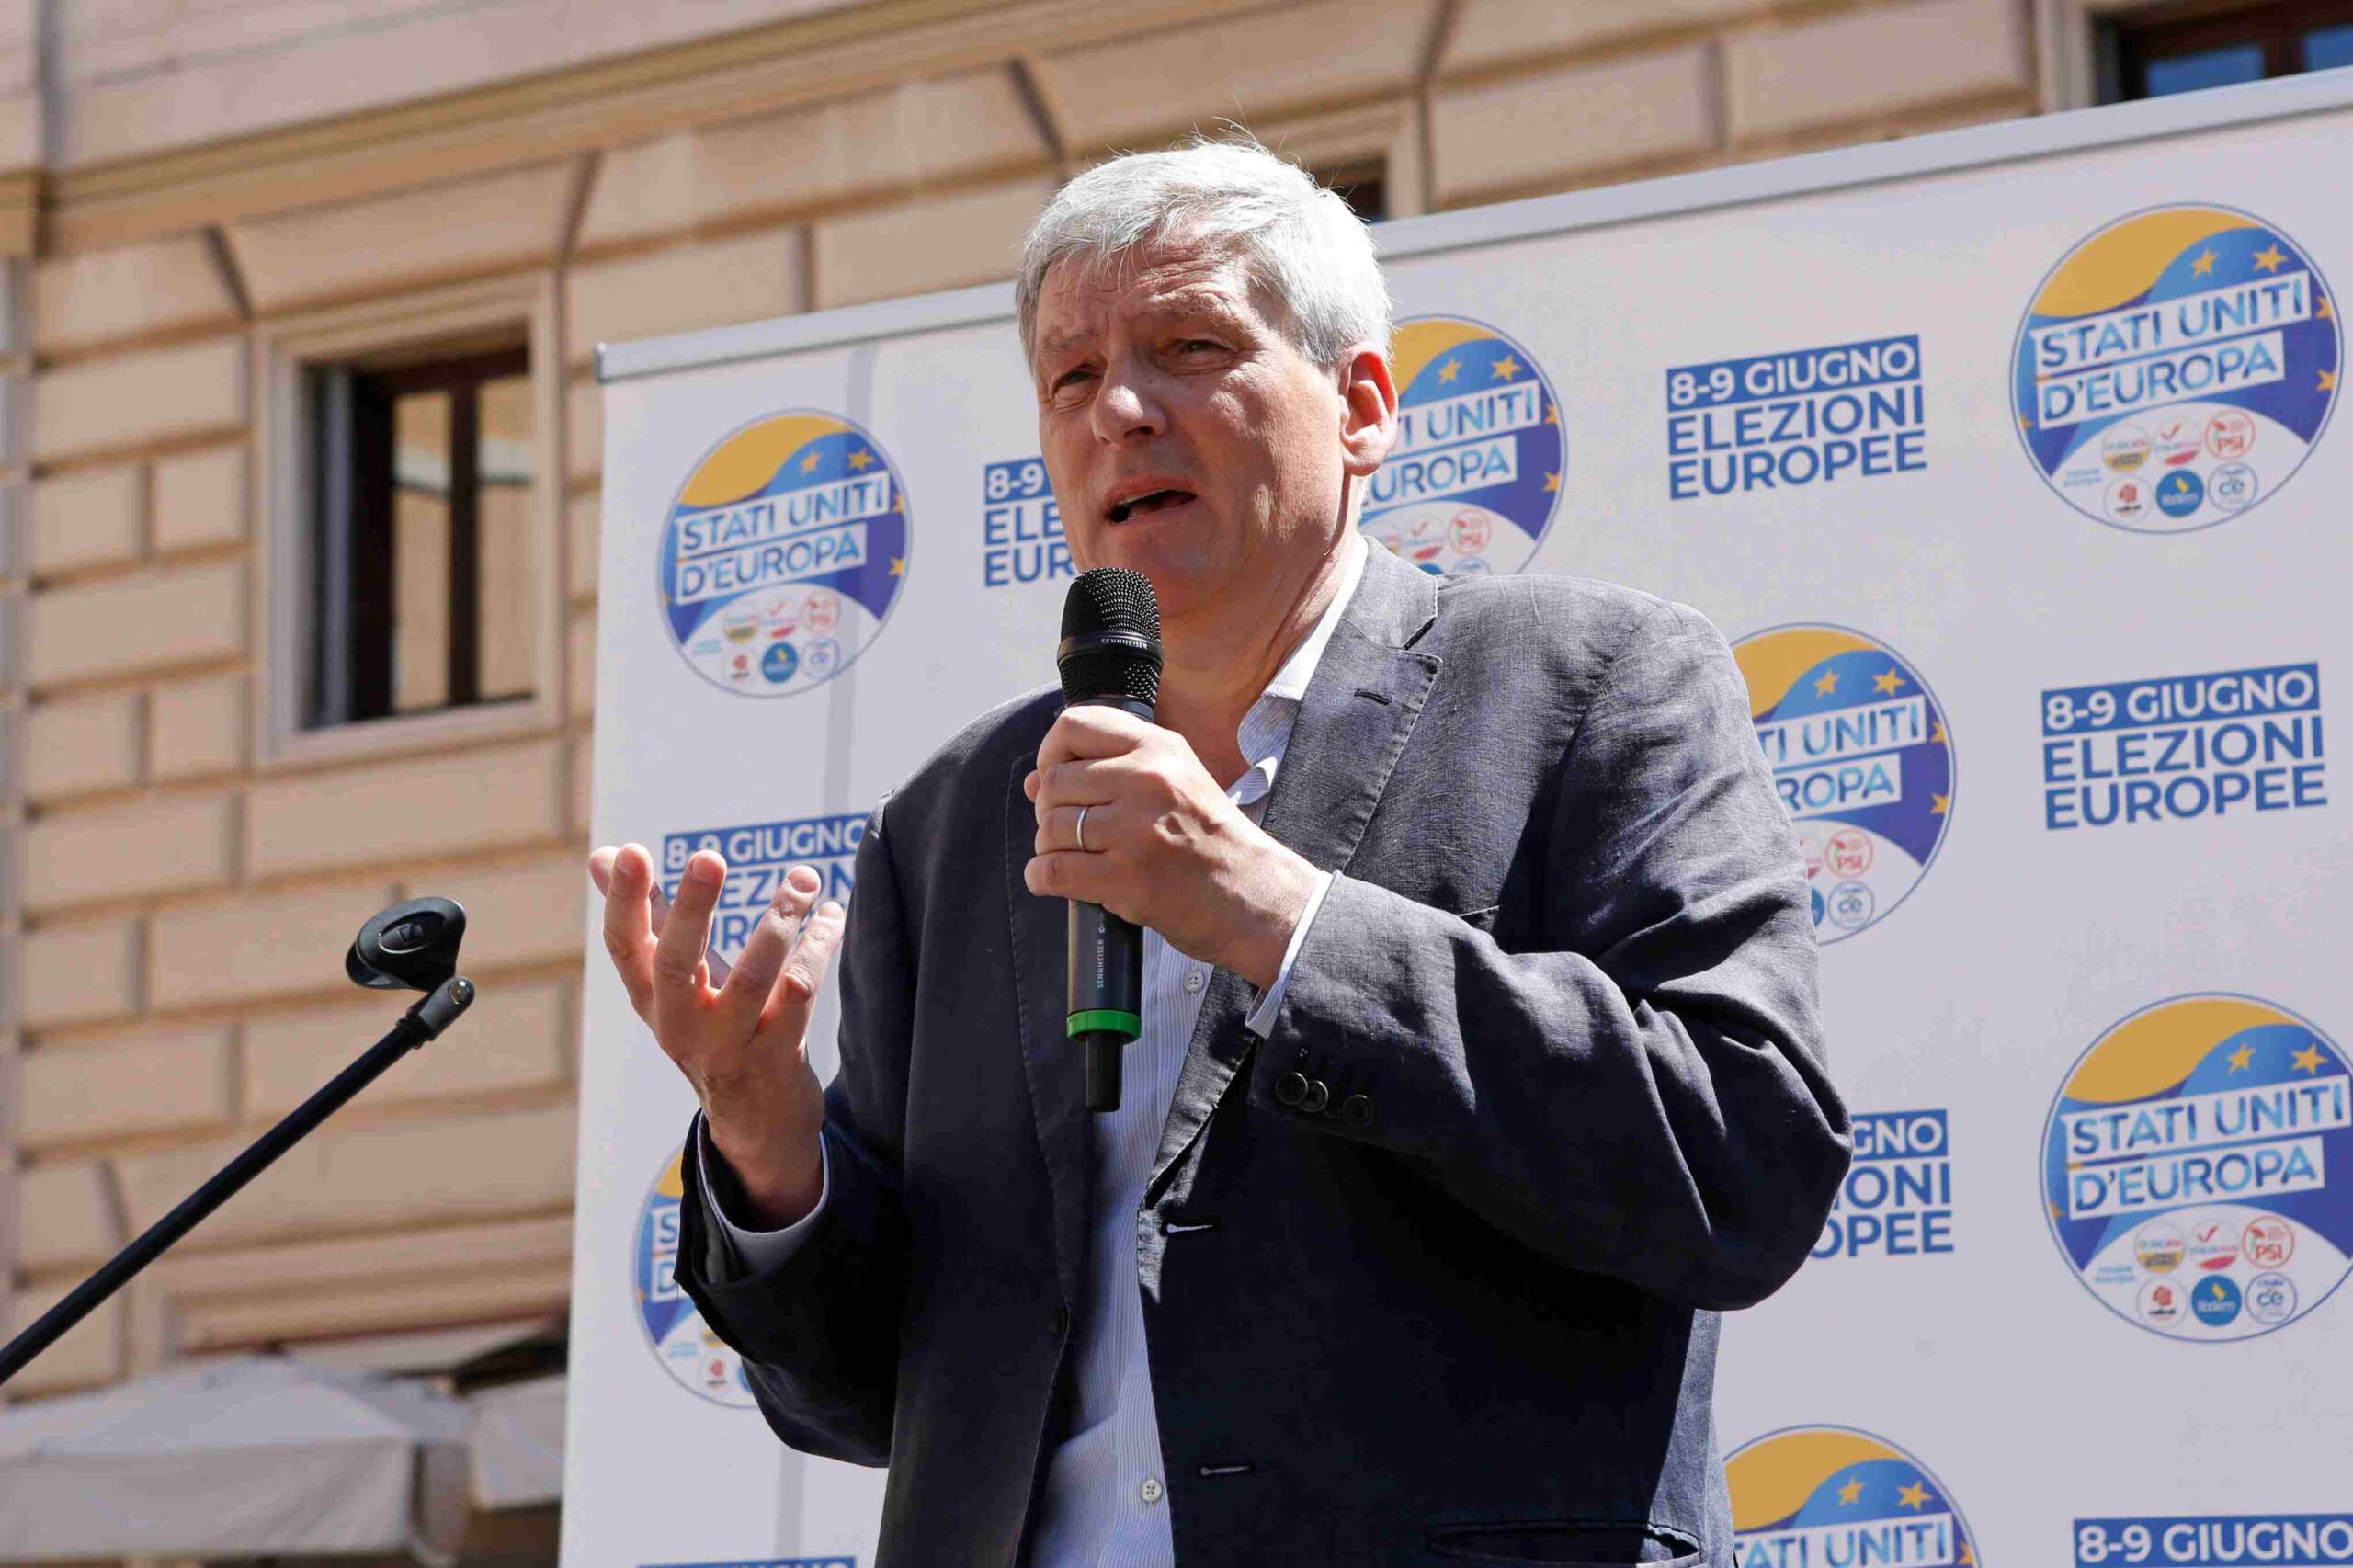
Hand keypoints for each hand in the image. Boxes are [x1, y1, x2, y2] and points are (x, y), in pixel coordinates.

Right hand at [590, 843, 843, 1226]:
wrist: (755, 1124)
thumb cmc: (710, 1029)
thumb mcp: (671, 984)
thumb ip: (646, 917)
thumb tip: (605, 853)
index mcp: (650, 998)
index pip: (624, 946)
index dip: (622, 901)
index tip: (630, 851)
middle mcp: (680, 1025)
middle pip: (675, 964)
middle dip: (692, 908)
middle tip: (709, 857)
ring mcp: (728, 1046)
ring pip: (751, 980)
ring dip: (779, 923)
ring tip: (803, 878)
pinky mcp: (776, 1058)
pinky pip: (799, 994)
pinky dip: (819, 948)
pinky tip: (832, 915)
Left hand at [1024, 706, 1318, 988]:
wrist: (1253, 895)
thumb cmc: (1213, 842)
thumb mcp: (1176, 782)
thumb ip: (1110, 771)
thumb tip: (1034, 781)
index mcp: (1159, 748)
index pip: (1074, 725)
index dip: (1051, 751)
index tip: (1056, 776)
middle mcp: (1146, 780)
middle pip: (1055, 782)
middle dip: (1050, 810)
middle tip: (1069, 830)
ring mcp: (1135, 829)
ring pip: (1051, 827)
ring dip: (1049, 846)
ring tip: (1074, 857)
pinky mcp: (1125, 877)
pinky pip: (1053, 870)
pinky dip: (1042, 877)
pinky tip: (1055, 880)